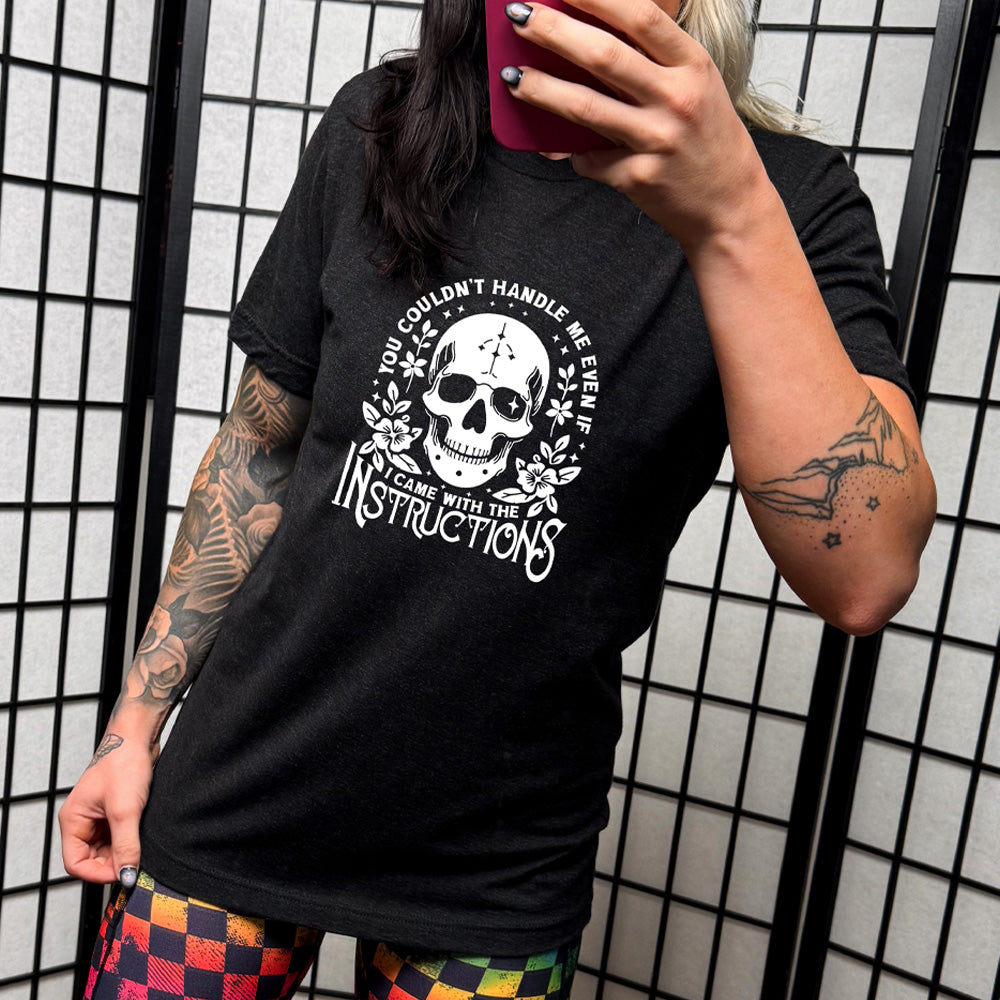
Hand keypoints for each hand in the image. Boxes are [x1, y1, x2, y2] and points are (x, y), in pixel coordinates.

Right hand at [58, 733, 155, 884]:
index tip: (122, 874)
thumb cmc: (124, 764)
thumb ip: (126, 845)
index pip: (75, 864)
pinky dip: (130, 841)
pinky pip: (119, 837)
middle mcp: (83, 821)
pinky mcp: (115, 812)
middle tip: (136, 863)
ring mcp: (99, 817)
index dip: (97, 874)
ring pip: (107, 849)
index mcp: (73, 821)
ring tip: (142, 847)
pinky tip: (143, 837)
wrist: (139, 737)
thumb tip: (126, 876)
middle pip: (92, 859)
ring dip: (123, 853)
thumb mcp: (126, 810)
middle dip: (112, 864)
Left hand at [503, 0, 771, 248]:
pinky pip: (590, 159)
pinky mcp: (638, 177)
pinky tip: (560, 148)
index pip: (642, 17)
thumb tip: (587, 41)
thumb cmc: (707, 141)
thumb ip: (653, 64)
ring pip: (585, 107)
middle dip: (553, 32)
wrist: (730, 206)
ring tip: (512, 77)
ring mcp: (657, 140)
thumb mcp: (696, 88)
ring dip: (540, 89)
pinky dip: (571, 153)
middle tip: (519, 16)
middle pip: (604, 55)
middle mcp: (677, 99)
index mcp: (693, 66)